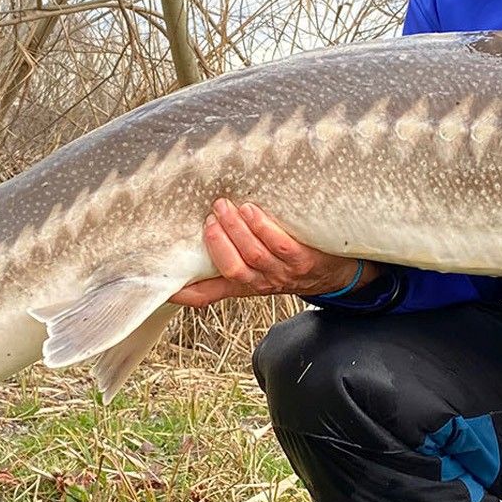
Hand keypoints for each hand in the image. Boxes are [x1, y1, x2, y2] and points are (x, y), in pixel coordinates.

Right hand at [170, 199, 377, 306]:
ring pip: (253, 255)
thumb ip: (227, 263)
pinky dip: (262, 227)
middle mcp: (261, 283)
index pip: (210, 294)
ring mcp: (282, 273)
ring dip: (237, 229)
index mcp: (243, 286)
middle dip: (218, 242)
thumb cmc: (290, 266)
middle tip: (210, 216)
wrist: (335, 274)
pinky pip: (279, 245)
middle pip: (232, 268)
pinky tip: (252, 211)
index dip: (188, 292)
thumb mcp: (256, 271)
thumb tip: (197, 242)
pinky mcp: (303, 260)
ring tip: (226, 206)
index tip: (167, 285)